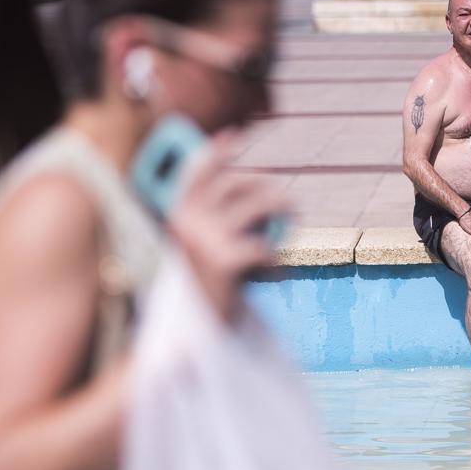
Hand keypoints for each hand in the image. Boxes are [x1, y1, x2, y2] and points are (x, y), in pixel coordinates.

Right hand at [167, 131, 290, 322]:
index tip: (236, 135)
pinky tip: (276, 274)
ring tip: (293, 227)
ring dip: (284, 210)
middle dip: (269, 191)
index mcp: (178, 214)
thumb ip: (215, 216)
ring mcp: (205, 238)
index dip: (217, 151)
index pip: (197, 171)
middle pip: (239, 182)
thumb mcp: (202, 245)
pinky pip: (267, 245)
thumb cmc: (207, 285)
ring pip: (262, 204)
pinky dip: (279, 260)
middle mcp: (187, 220)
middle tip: (291, 206)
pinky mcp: (225, 260)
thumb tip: (250, 183)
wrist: (197, 334)